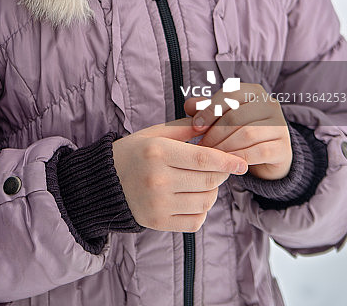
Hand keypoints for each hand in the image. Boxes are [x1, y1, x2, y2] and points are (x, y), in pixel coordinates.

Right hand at [112, 118, 247, 231]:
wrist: (104, 182)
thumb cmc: (132, 152)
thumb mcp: (154, 133)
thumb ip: (183, 128)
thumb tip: (211, 125)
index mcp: (157, 151)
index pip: (202, 158)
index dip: (226, 161)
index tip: (242, 162)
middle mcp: (158, 179)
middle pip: (208, 181)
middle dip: (221, 174)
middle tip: (219, 168)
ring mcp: (158, 203)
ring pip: (205, 201)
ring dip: (212, 191)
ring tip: (202, 181)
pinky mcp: (158, 222)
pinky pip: (195, 221)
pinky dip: (202, 210)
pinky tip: (193, 197)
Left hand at [184, 83, 292, 180]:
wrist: (267, 154)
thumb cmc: (239, 129)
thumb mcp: (222, 116)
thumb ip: (205, 108)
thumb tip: (189, 106)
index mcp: (253, 91)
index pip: (229, 94)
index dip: (210, 110)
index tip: (196, 127)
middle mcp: (269, 104)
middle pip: (236, 116)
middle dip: (215, 133)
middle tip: (202, 146)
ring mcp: (280, 125)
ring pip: (247, 134)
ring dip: (225, 146)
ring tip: (212, 155)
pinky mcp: (283, 147)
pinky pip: (258, 152)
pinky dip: (240, 157)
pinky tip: (228, 163)